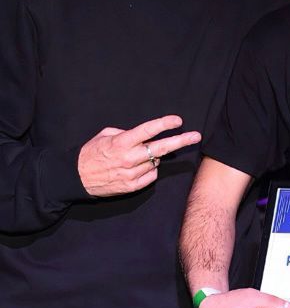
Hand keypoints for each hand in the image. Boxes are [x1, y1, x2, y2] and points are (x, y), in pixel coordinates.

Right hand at [78, 115, 200, 196]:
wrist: (76, 178)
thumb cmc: (91, 153)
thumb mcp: (104, 136)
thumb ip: (125, 132)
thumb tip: (143, 135)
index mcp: (121, 142)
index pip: (147, 131)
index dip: (164, 124)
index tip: (178, 120)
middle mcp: (128, 158)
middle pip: (161, 148)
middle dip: (181, 141)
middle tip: (196, 136)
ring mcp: (131, 174)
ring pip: (156, 162)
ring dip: (154, 157)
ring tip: (139, 157)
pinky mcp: (132, 186)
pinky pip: (151, 176)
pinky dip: (150, 170)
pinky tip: (139, 168)